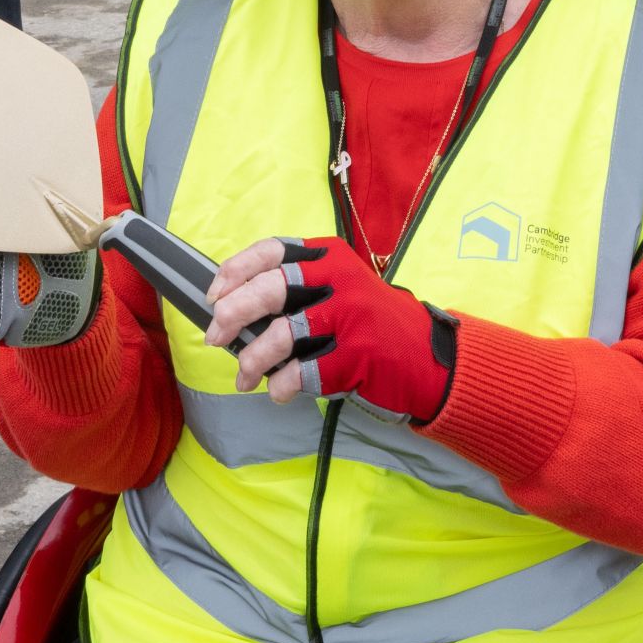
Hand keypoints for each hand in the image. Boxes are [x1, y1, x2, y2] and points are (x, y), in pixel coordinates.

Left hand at [200, 237, 451, 419]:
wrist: (428, 359)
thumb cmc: (374, 324)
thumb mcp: (342, 289)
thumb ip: (299, 289)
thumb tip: (235, 306)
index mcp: (331, 257)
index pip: (274, 251)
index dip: (237, 270)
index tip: (214, 293)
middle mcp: (340, 280)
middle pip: (272, 288)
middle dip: (233, 313)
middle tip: (214, 335)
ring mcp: (350, 318)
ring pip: (282, 334)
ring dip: (253, 359)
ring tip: (244, 376)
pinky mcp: (357, 356)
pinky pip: (302, 373)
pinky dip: (283, 386)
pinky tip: (280, 391)